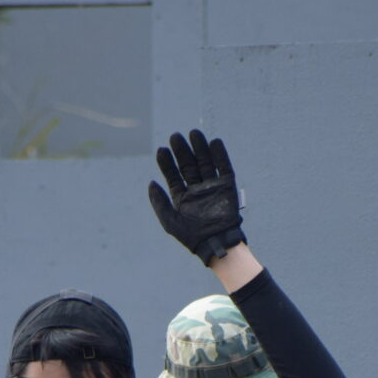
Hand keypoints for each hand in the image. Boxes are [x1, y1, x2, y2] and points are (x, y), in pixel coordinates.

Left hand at [148, 129, 246, 265]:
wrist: (216, 244)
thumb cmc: (192, 236)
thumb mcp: (170, 220)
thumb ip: (159, 202)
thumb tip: (150, 183)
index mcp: (182, 197)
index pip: (173, 175)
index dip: (167, 163)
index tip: (161, 150)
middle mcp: (196, 190)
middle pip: (188, 165)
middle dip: (182, 151)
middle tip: (175, 136)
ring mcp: (212, 187)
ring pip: (205, 163)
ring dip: (200, 148)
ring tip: (194, 133)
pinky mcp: (227, 187)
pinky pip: (224, 168)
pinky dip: (220, 155)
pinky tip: (214, 143)